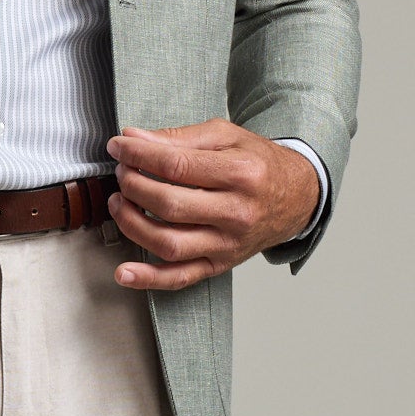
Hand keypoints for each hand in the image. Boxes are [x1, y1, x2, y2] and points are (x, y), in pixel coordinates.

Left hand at [106, 120, 320, 291]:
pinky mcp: (221, 264)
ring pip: (170, 243)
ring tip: (119, 203)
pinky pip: (181, 278)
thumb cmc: (258, 164)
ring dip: (132, 224)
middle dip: (133, 186)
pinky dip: (149, 279)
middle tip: (122, 172)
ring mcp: (228, 244)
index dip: (138, 156)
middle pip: (170, 205)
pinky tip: (124, 273)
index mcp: (241, 173)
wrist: (296, 197)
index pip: (176, 166)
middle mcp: (237, 213)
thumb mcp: (226, 137)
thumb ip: (179, 137)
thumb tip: (133, 139)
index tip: (118, 147)